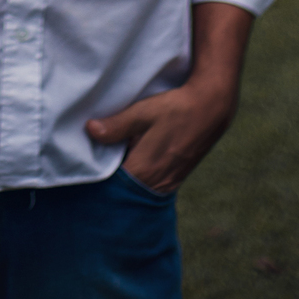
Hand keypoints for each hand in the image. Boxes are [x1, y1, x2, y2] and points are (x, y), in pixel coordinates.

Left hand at [85, 2, 253, 194]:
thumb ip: (117, 125)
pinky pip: (151, 184)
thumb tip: (90, 130)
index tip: (86, 168)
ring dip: (126, 179)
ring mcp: (169, 183)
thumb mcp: (143, 112)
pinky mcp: (176, 177)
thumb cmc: (176, 108)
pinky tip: (133, 160)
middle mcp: (157, 183)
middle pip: (125, 191)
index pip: (113, 186)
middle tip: (95, 165)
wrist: (212, 107)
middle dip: (110, 181)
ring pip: (138, 189)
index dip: (99, 178)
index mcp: (144, 170)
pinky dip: (140, 177)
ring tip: (112, 162)